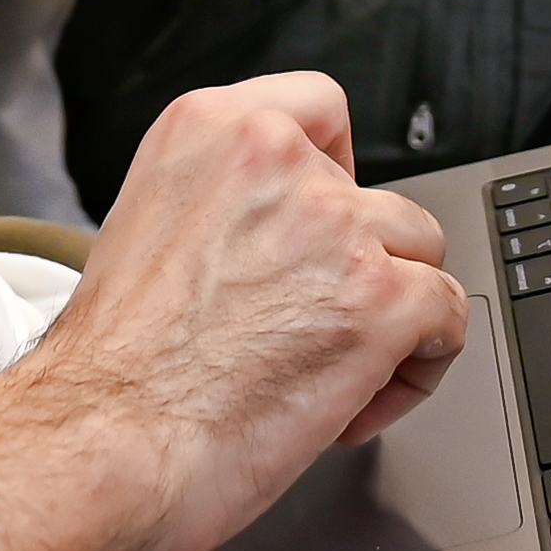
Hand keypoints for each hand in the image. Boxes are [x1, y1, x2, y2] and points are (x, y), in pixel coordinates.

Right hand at [14, 73, 466, 550]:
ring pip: (419, 252)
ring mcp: (337, 228)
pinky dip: (419, 368)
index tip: (320, 225)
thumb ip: (221, 206)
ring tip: (334, 373)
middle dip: (353, 267)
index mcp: (209, 130)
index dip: (331, 174)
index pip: (319, 108)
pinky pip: (448, 316)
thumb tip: (275, 241)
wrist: (102, 442)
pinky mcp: (381, 301)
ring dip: (391, 315)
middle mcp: (278, 162)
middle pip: (373, 198)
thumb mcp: (145, 227)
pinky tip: (360, 402)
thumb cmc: (108, 369)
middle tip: (304, 330)